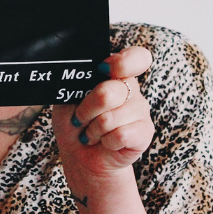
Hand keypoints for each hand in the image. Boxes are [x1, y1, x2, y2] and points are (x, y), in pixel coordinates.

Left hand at [53, 47, 155, 181]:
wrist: (81, 155)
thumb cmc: (75, 122)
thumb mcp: (67, 98)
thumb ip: (76, 83)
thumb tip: (81, 73)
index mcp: (114, 74)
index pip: (136, 58)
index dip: (123, 62)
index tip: (103, 68)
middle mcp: (131, 89)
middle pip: (109, 92)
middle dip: (86, 110)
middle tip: (80, 118)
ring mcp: (141, 110)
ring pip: (111, 118)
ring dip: (93, 130)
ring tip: (92, 133)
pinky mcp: (145, 132)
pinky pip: (121, 135)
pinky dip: (105, 142)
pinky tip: (106, 142)